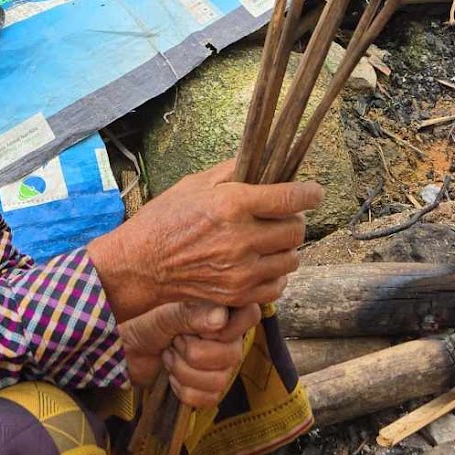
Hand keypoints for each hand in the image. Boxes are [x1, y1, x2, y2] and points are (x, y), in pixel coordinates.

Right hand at [88, 160, 321, 321]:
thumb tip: (262, 160)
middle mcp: (241, 238)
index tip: (314, 192)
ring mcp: (241, 271)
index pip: (290, 199)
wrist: (141, 264)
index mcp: (232, 204)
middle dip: (295, 220)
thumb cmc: (164, 218)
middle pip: (296, 230)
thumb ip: (232, 172)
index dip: (310, 193)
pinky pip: (277, 286)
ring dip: (286, 248)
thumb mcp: (195, 184)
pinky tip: (262, 264)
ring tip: (270, 241)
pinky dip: (276, 274)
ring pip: (291, 259)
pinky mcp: (237, 294)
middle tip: (284, 216)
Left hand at [119, 301, 260, 405]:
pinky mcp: (208, 388)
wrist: (126, 352)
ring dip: (184, 371)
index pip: (250, 314)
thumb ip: (191, 314)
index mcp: (222, 310)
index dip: (229, 327)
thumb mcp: (164, 314)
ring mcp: (220, 365)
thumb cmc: (145, 324)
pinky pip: (209, 398)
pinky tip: (172, 376)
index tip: (203, 328)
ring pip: (219, 380)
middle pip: (232, 354)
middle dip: (193, 352)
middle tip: (175, 340)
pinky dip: (183, 390)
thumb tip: (221, 318)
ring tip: (169, 356)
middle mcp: (228, 338)